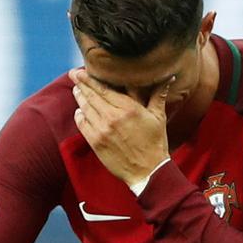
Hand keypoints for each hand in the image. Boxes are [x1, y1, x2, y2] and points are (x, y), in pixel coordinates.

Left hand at [70, 69, 171, 185]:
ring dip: (79, 97)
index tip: (80, 71)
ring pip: (85, 108)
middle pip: (91, 95)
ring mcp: (102, 130)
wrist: (148, 171)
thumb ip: (158, 95)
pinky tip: (80, 111)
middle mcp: (112, 117)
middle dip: (81, 84)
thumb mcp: (158, 117)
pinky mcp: (95, 142)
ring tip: (77, 90)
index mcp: (128, 108)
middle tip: (73, 75)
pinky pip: (82, 124)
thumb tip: (168, 78)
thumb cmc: (155, 143)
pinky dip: (79, 115)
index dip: (89, 78)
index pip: (103, 88)